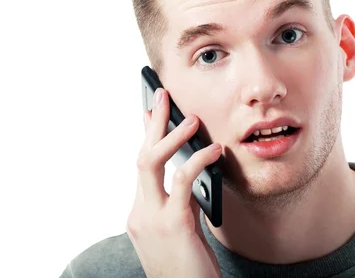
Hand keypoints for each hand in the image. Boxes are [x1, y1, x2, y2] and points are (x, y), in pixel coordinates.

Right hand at [127, 88, 221, 277]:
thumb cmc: (189, 267)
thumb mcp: (183, 229)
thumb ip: (183, 202)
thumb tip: (194, 170)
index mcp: (142, 213)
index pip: (141, 166)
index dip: (146, 136)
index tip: (151, 110)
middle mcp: (140, 213)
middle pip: (141, 157)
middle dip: (151, 123)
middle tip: (162, 94)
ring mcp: (150, 219)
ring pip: (149, 164)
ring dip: (169, 137)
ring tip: (190, 118)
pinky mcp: (172, 225)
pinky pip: (182, 182)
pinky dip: (197, 161)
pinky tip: (214, 151)